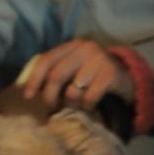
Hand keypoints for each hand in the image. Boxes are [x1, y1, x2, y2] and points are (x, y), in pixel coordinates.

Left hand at [21, 40, 135, 112]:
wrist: (126, 77)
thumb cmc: (92, 75)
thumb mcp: (73, 68)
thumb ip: (55, 72)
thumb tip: (27, 89)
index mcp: (72, 45)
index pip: (46, 60)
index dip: (34, 79)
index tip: (28, 96)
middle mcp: (85, 48)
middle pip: (56, 76)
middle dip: (50, 97)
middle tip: (52, 108)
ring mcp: (99, 60)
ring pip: (72, 90)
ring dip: (70, 104)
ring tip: (75, 106)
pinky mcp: (110, 74)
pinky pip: (89, 98)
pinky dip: (87, 106)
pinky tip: (90, 106)